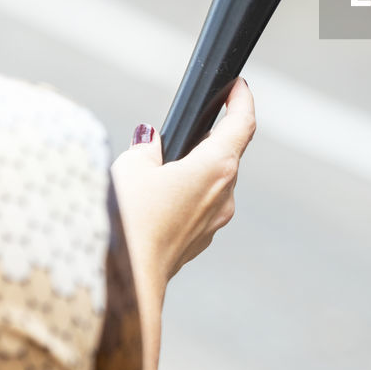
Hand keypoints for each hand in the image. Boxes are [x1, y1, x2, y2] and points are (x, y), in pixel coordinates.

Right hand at [111, 78, 254, 291]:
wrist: (128, 283)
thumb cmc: (130, 221)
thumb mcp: (131, 168)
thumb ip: (146, 147)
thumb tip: (151, 143)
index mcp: (216, 167)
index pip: (242, 124)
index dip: (242, 100)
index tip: (239, 87)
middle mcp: (225, 194)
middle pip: (226, 153)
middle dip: (208, 137)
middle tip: (184, 127)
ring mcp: (215, 220)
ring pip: (212, 182)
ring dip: (193, 169)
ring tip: (159, 167)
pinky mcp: (201, 240)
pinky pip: (199, 207)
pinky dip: (185, 195)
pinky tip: (156, 199)